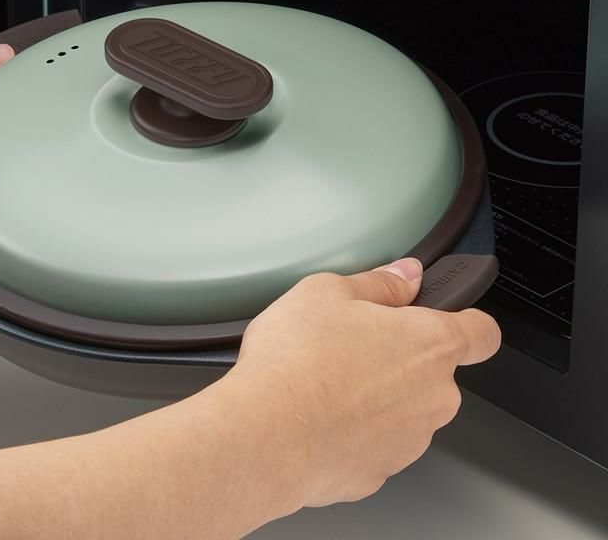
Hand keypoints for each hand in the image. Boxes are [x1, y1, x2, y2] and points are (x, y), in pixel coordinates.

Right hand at [227, 258, 500, 507]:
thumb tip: (404, 275)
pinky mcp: (378, 472)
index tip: (448, 317)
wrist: (265, 436)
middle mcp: (433, 397)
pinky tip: (317, 413)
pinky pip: (373, 441)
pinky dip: (353, 428)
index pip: (482, 333)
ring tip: (324, 379)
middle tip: (351, 342)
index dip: (468, 321)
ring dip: (375, 394)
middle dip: (399, 357)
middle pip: (433, 371)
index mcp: (431, 344)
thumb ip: (379, 282)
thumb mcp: (328, 291)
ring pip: (403, 408)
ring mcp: (409, 441)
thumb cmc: (297, 363)